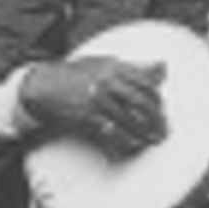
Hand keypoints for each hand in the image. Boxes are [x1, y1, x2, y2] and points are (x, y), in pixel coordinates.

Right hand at [20, 56, 166, 158]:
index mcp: (114, 68)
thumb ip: (135, 66)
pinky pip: (112, 133)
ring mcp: (97, 101)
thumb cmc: (75, 75)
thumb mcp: (105, 63)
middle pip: (141, 102)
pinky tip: (132, 144)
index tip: (162, 108)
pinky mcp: (88, 118)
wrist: (45, 87)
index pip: (146, 83)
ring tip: (153, 139)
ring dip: (144, 133)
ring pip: (129, 120)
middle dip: (156, 118)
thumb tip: (163, 66)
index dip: (158, 98)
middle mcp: (106, 83)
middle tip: (163, 127)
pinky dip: (125, 141)